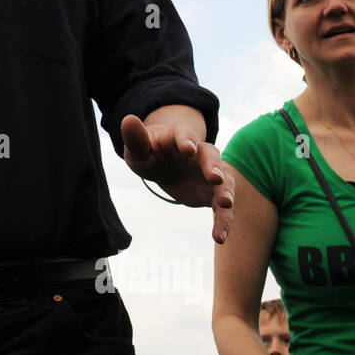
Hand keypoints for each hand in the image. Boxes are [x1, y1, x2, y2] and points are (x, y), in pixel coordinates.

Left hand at [121, 114, 233, 242]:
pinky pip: (222, 207)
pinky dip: (223, 221)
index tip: (188, 149)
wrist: (163, 164)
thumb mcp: (138, 148)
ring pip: (224, 181)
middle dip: (214, 166)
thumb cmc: (149, 152)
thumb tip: (127, 118)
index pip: (185, 135)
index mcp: (180, 137)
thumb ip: (135, 137)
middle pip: (211, 156)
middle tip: (215, 178)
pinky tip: (220, 236)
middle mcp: (200, 154)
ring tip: (225, 204)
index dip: (187, 141)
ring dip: (226, 192)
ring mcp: (210, 173)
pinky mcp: (213, 193)